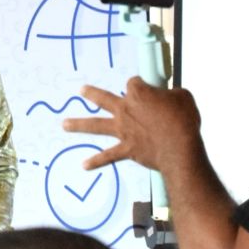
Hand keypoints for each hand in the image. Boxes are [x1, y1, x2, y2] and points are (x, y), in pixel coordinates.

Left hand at [63, 77, 202, 171]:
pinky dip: (96, 161)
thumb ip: (171, 95)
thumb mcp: (182, 97)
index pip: (134, 83)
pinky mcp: (126, 148)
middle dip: (91, 94)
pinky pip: (108, 156)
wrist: (180, 149)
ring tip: (64, 124)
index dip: (142, 87)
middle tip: (81, 90)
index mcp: (138, 92)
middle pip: (104, 98)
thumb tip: (168, 97)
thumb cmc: (184, 120)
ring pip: (96, 125)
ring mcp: (123, 129)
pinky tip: (83, 165)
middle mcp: (125, 109)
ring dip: (79, 125)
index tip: (151, 93)